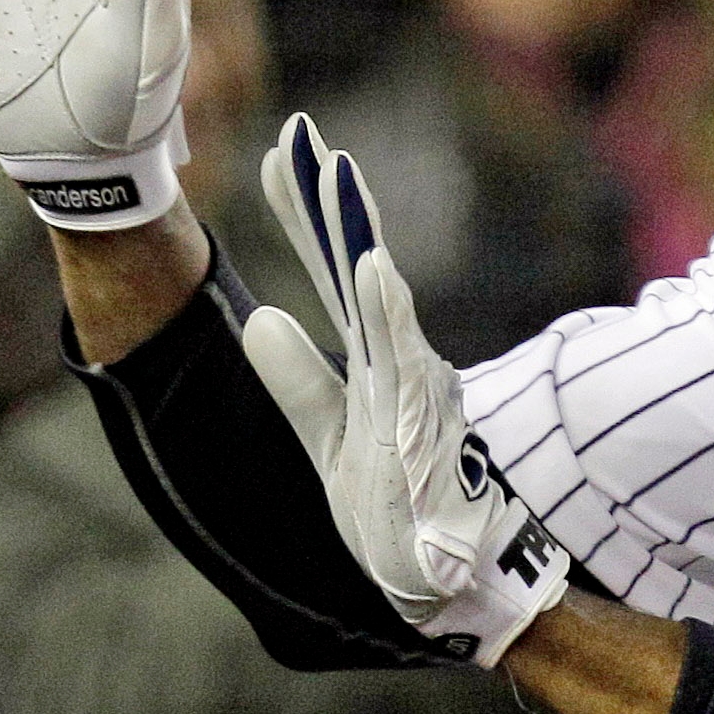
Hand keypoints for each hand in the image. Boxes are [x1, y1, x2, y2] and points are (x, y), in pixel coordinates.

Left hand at [240, 114, 571, 665]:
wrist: (452, 580)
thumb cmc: (401, 508)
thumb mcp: (329, 438)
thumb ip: (298, 381)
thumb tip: (261, 317)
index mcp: (373, 360)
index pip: (332, 273)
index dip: (306, 216)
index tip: (282, 157)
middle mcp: (396, 360)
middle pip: (351, 265)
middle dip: (324, 200)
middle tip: (300, 133)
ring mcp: (412, 385)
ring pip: (376, 298)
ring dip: (355, 235)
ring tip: (332, 175)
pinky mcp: (421, 421)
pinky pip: (403, 358)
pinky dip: (388, 311)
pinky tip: (370, 265)